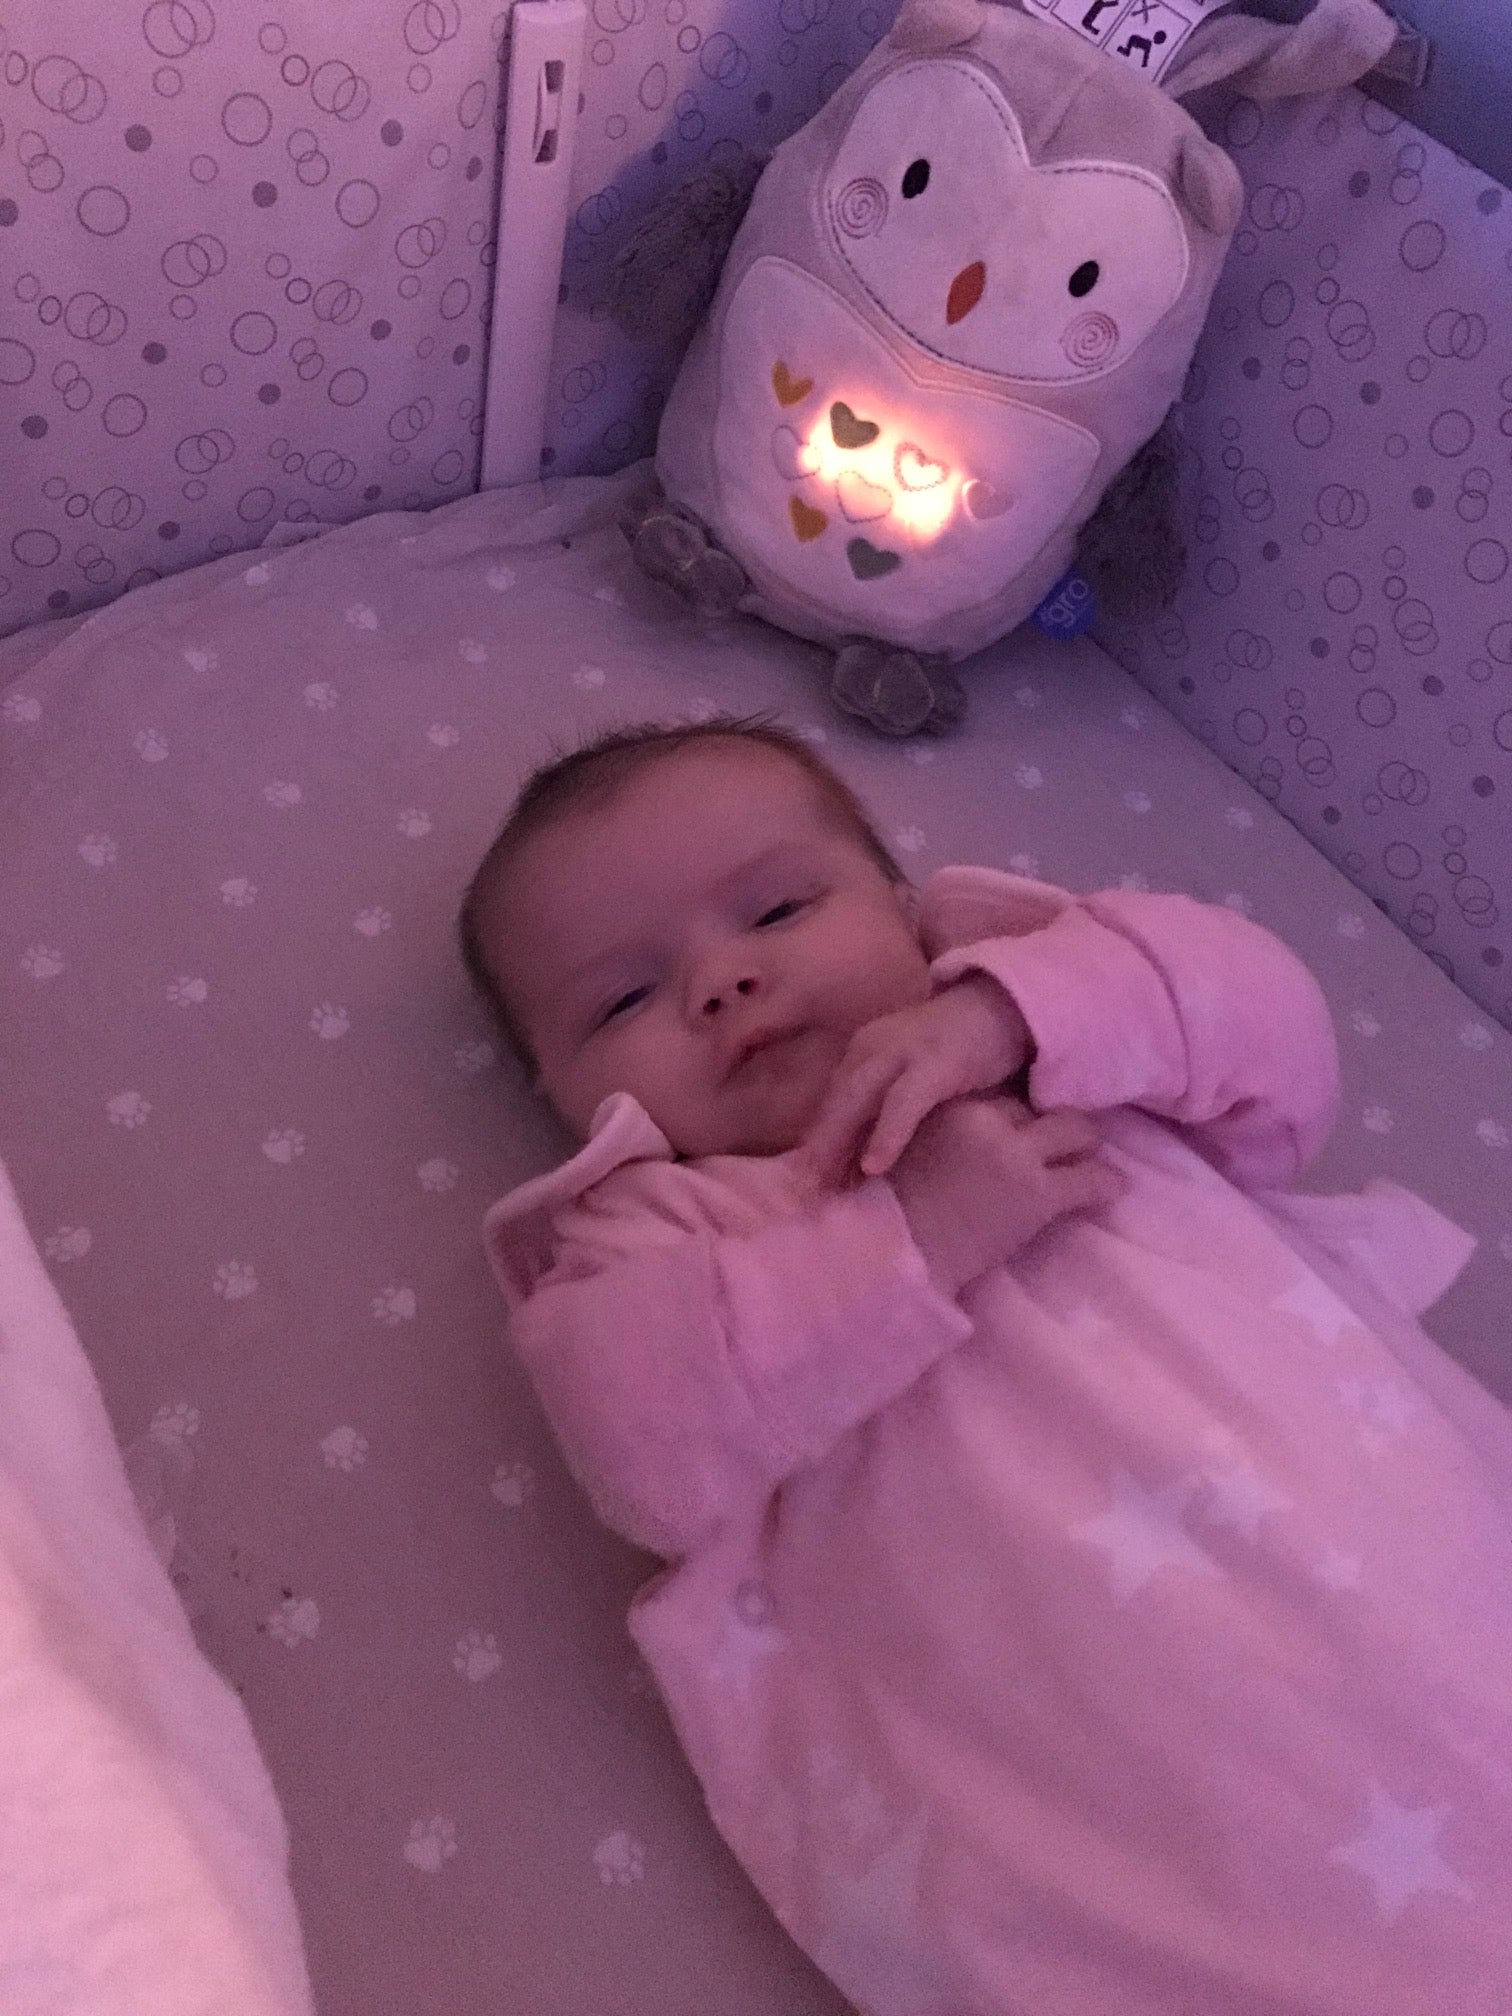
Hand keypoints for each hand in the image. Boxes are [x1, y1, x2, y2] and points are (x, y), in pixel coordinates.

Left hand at [800, 975, 1032, 1190]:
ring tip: (828, 1186)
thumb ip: (884, 1105)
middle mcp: (872, 1048)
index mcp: (862, 1052)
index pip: (831, 1103)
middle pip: (835, 1105)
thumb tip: (861, 1158)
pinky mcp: (935, 1062)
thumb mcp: (910, 1074)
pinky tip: (875, 1165)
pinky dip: (886, 1134)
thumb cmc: (959, 1048)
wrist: (1004, 1004)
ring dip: (839, 1145)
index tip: (807, 1185)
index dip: (817, 1144)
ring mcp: (903, 1052)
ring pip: (857, 1102)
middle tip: (807, 1195)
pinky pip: (903, 1104)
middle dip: (818, 1150)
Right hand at [890, 1096, 1125, 1297]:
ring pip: (1075, 1130)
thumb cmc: (885, 1212)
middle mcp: (988, 1121)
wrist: (894, 1254)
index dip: (1014, 1117)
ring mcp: (1016, 1157)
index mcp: (951, 1106)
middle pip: (1037, 1107)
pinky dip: (1106, 1183)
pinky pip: (1090, 1180)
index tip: (1022, 1129)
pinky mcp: (1038, 1195)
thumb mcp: (901, 1154)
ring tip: (1091, 1157)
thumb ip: (930, 1137)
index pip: (1000, 1097)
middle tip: (1062, 1141)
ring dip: (1086, 1143)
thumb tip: (953, 1144)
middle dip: (1050, 1124)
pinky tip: (1115, 1188)